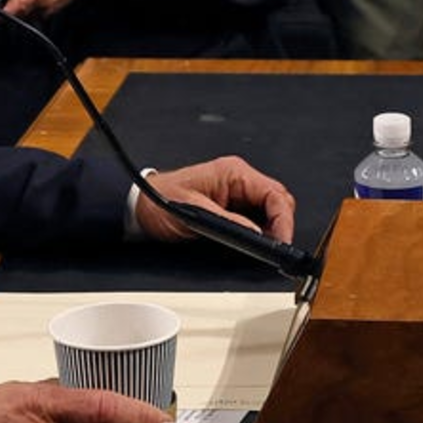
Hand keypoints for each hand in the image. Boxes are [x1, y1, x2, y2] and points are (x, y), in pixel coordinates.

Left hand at [2, 0, 94, 18]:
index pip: (20, 3)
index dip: (6, 11)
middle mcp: (43, 0)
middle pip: (18, 13)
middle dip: (4, 12)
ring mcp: (46, 8)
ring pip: (24, 16)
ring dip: (14, 12)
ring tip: (4, 4)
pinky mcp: (49, 12)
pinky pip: (32, 15)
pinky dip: (24, 11)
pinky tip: (22, 1)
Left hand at [135, 155, 297, 243]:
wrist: (139, 205)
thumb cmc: (160, 201)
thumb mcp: (194, 214)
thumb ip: (229, 223)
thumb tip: (258, 233)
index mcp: (233, 173)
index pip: (274, 193)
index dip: (283, 219)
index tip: (282, 241)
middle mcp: (238, 180)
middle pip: (277, 201)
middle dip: (281, 225)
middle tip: (277, 249)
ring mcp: (236, 193)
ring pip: (270, 210)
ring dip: (272, 229)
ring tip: (268, 250)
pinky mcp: (231, 207)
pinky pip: (257, 218)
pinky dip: (261, 232)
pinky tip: (256, 245)